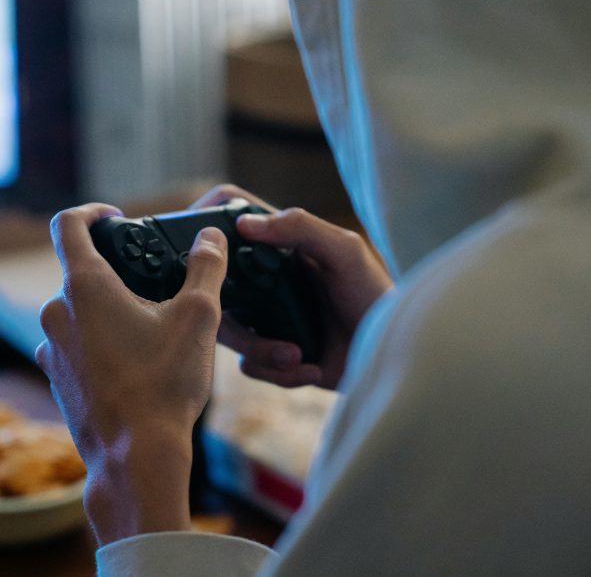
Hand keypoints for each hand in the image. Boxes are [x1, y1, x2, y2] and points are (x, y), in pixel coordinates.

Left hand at [36, 203, 228, 544]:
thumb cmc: (164, 385)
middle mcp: (56, 314)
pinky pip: (77, 348)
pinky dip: (102, 347)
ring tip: (152, 338)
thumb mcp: (199, 317)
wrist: (137, 457)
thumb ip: (206, 268)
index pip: (69, 225)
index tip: (116, 217)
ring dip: (110, 316)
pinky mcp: (56, 380)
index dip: (92, 211)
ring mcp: (51, 350)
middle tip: (159, 295)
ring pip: (81, 315)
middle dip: (120, 279)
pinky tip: (136, 369)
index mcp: (85, 287)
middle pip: (84, 275)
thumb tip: (211, 238)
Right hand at [190, 184, 392, 389]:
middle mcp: (268, 279)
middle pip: (216, 286)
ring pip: (228, 331)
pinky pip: (249, 365)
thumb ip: (300, 228)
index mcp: (281, 246)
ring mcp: (268, 316)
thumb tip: (244, 223)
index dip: (207, 224)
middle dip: (232, 315)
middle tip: (256, 329)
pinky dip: (277, 371)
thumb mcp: (344, 252)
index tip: (197, 245)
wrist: (393, 356)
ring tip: (299, 356)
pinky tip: (311, 368)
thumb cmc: (375, 295)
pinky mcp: (274, 354)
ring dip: (261, 349)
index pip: (231, 219)